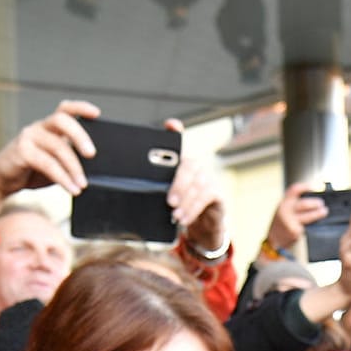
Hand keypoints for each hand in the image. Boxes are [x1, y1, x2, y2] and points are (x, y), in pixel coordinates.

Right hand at [0, 99, 100, 232]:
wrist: (0, 182)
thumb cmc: (30, 171)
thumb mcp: (54, 164)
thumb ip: (69, 161)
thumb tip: (93, 170)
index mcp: (48, 127)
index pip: (65, 109)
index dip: (80, 107)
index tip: (97, 114)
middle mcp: (38, 128)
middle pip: (62, 121)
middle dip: (80, 136)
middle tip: (92, 154)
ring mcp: (28, 138)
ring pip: (57, 146)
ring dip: (74, 167)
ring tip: (82, 185)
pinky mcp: (21, 152)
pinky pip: (47, 163)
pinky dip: (62, 177)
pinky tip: (71, 189)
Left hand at [164, 122, 227, 260]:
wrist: (200, 225)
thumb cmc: (177, 206)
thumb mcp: (162, 196)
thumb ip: (152, 188)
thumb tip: (133, 188)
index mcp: (180, 162)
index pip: (178, 141)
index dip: (175, 131)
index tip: (170, 125)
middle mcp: (196, 165)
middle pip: (190, 166)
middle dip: (179, 184)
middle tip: (169, 201)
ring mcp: (208, 177)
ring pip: (199, 184)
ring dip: (186, 201)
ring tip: (174, 215)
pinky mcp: (217, 192)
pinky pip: (207, 196)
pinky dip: (194, 208)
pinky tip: (184, 218)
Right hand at [267, 182, 328, 253]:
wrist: (273, 242)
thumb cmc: (281, 224)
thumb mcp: (283, 210)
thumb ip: (294, 204)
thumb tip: (313, 199)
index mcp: (283, 204)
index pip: (294, 190)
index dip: (305, 187)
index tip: (314, 187)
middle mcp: (285, 212)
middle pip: (304, 204)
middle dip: (315, 203)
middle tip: (321, 203)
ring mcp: (290, 222)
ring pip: (309, 216)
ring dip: (319, 213)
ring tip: (324, 211)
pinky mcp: (295, 232)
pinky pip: (308, 226)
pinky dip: (314, 224)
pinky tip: (318, 224)